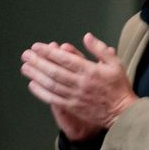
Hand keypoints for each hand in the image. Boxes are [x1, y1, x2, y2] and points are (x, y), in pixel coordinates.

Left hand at [21, 33, 136, 139]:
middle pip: (54, 71)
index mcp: (91, 71)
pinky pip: (53, 99)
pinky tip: (32, 85)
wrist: (122, 112)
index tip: (37, 47)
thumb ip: (100, 49)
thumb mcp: (116, 64)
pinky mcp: (72, 106)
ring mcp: (75, 96)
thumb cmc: (119, 87)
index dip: (49, 52)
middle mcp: (81, 83)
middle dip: (38, 62)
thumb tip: (87, 37)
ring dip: (36, 75)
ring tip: (25, 67)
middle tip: (26, 55)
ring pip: (51, 84)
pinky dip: (41, 92)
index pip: (65, 59)